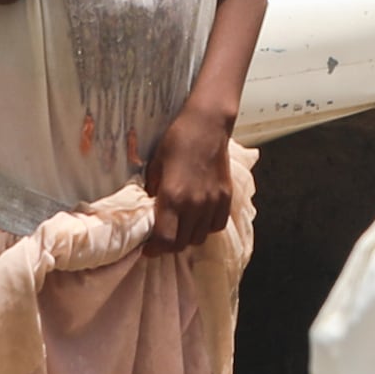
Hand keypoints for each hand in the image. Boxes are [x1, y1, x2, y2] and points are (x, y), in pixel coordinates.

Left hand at [144, 105, 237, 247]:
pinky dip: (206, 228)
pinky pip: (217, 225)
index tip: (148, 249)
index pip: (164, 240)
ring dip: (187, 238)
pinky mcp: (226, 197)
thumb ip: (152, 191)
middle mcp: (194, 204)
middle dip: (168, 246)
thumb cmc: (177, 140)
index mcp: (173, 197)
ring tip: (180, 228)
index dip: (154, 250)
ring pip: (200, 237)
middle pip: (181, 243)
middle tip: (161, 239)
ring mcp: (213, 202)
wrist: (207, 124)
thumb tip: (149, 210)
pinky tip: (198, 219)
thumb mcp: (155, 165)